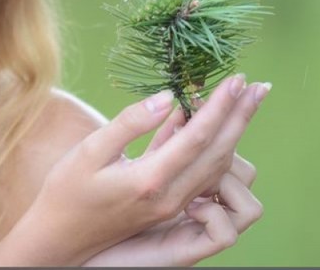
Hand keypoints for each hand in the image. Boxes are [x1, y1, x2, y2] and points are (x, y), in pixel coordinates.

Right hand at [0, 75, 268, 265]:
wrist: (59, 240)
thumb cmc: (66, 191)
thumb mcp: (89, 151)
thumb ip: (130, 123)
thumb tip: (167, 97)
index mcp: (149, 180)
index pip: (197, 137)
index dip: (221, 107)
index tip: (238, 79)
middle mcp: (168, 196)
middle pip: (217, 151)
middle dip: (240, 117)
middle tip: (260, 87)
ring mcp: (170, 205)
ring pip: (214, 166)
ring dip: (233, 131)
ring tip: (245, 101)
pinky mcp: (167, 205)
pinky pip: (200, 173)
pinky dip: (213, 146)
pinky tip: (210, 122)